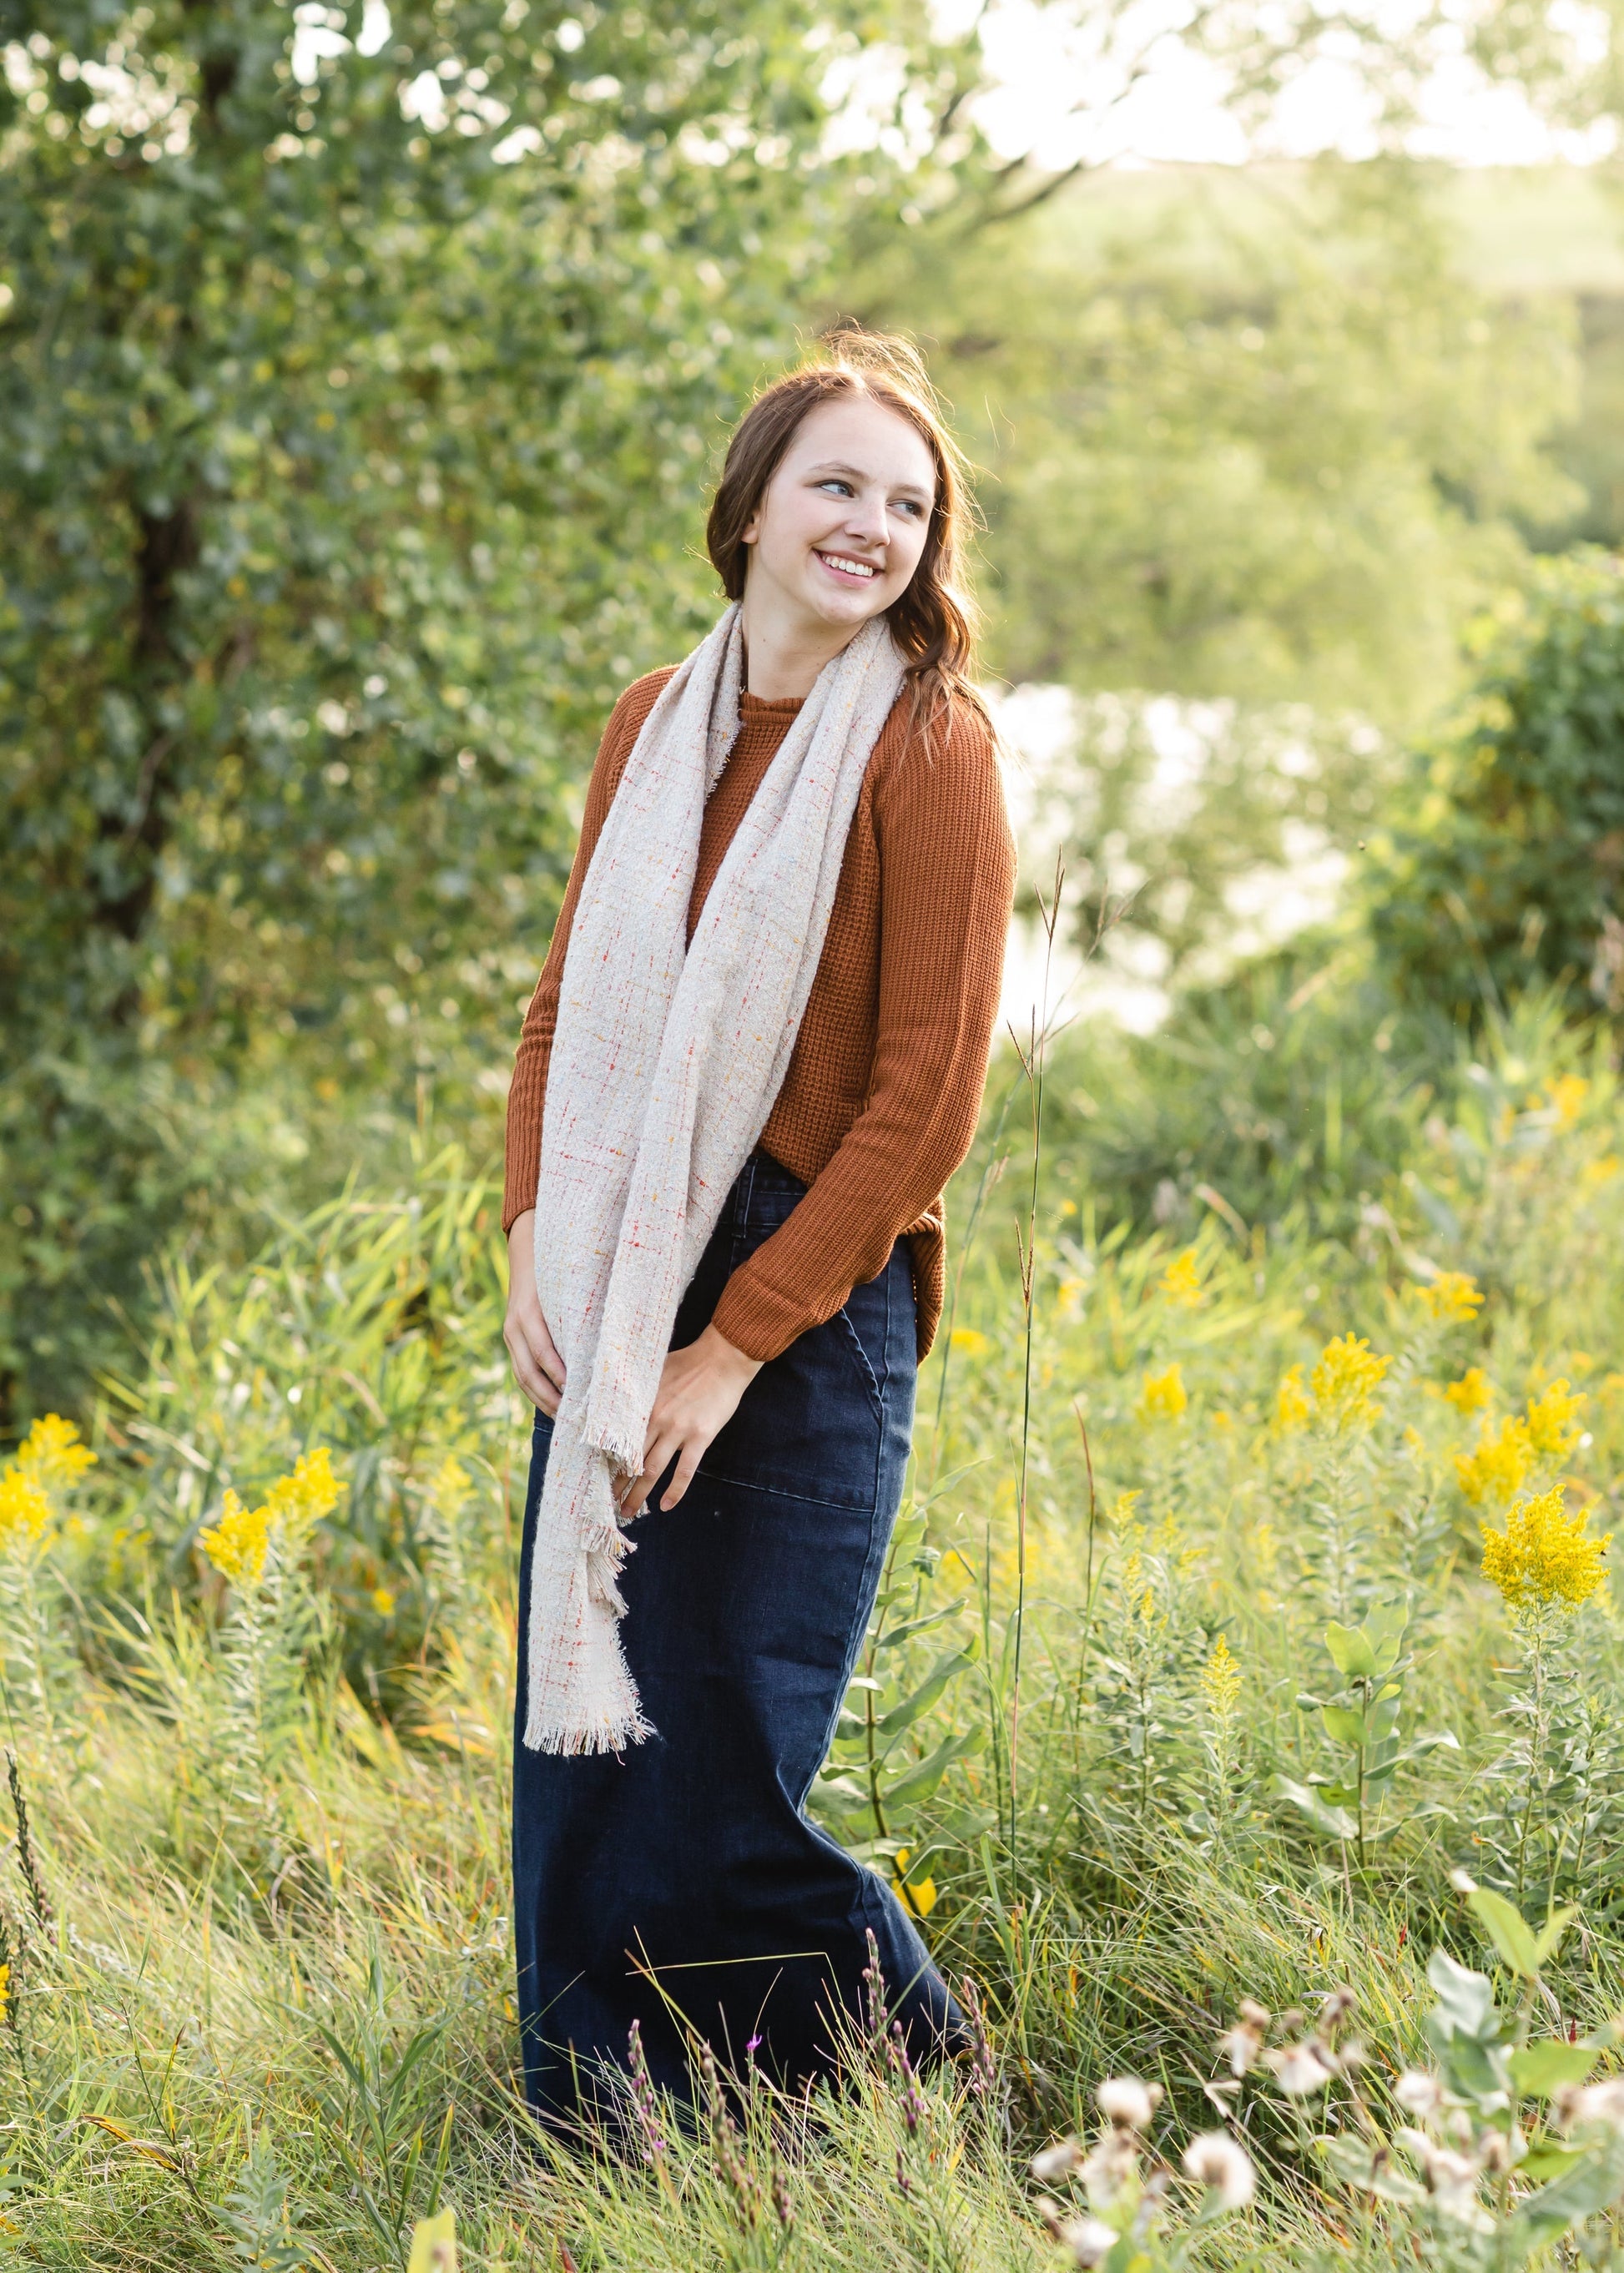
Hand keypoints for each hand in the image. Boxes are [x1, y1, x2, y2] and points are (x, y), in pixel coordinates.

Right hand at [503, 1209, 566, 1415]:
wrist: (527, 1250)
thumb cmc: (560, 1268)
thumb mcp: (570, 1286)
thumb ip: (582, 1310)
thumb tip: (610, 1339)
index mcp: (529, 1312)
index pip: (544, 1353)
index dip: (560, 1376)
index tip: (578, 1393)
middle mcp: (514, 1326)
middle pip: (529, 1373)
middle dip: (550, 1398)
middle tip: (573, 1416)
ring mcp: (509, 1333)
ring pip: (521, 1376)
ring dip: (541, 1399)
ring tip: (564, 1416)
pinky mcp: (510, 1339)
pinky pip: (520, 1370)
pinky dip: (534, 1389)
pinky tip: (552, 1402)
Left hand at [619, 1324, 761, 1517]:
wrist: (723, 1358)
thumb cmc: (688, 1361)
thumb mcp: (654, 1371)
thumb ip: (638, 1390)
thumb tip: (617, 1401)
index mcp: (643, 1404)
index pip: (618, 1440)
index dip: (606, 1460)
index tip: (596, 1475)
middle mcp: (657, 1419)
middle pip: (631, 1459)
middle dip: (617, 1484)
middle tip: (607, 1502)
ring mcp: (679, 1429)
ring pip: (652, 1470)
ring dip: (639, 1494)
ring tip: (628, 1511)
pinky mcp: (701, 1436)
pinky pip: (686, 1470)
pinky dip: (675, 1491)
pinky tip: (666, 1506)